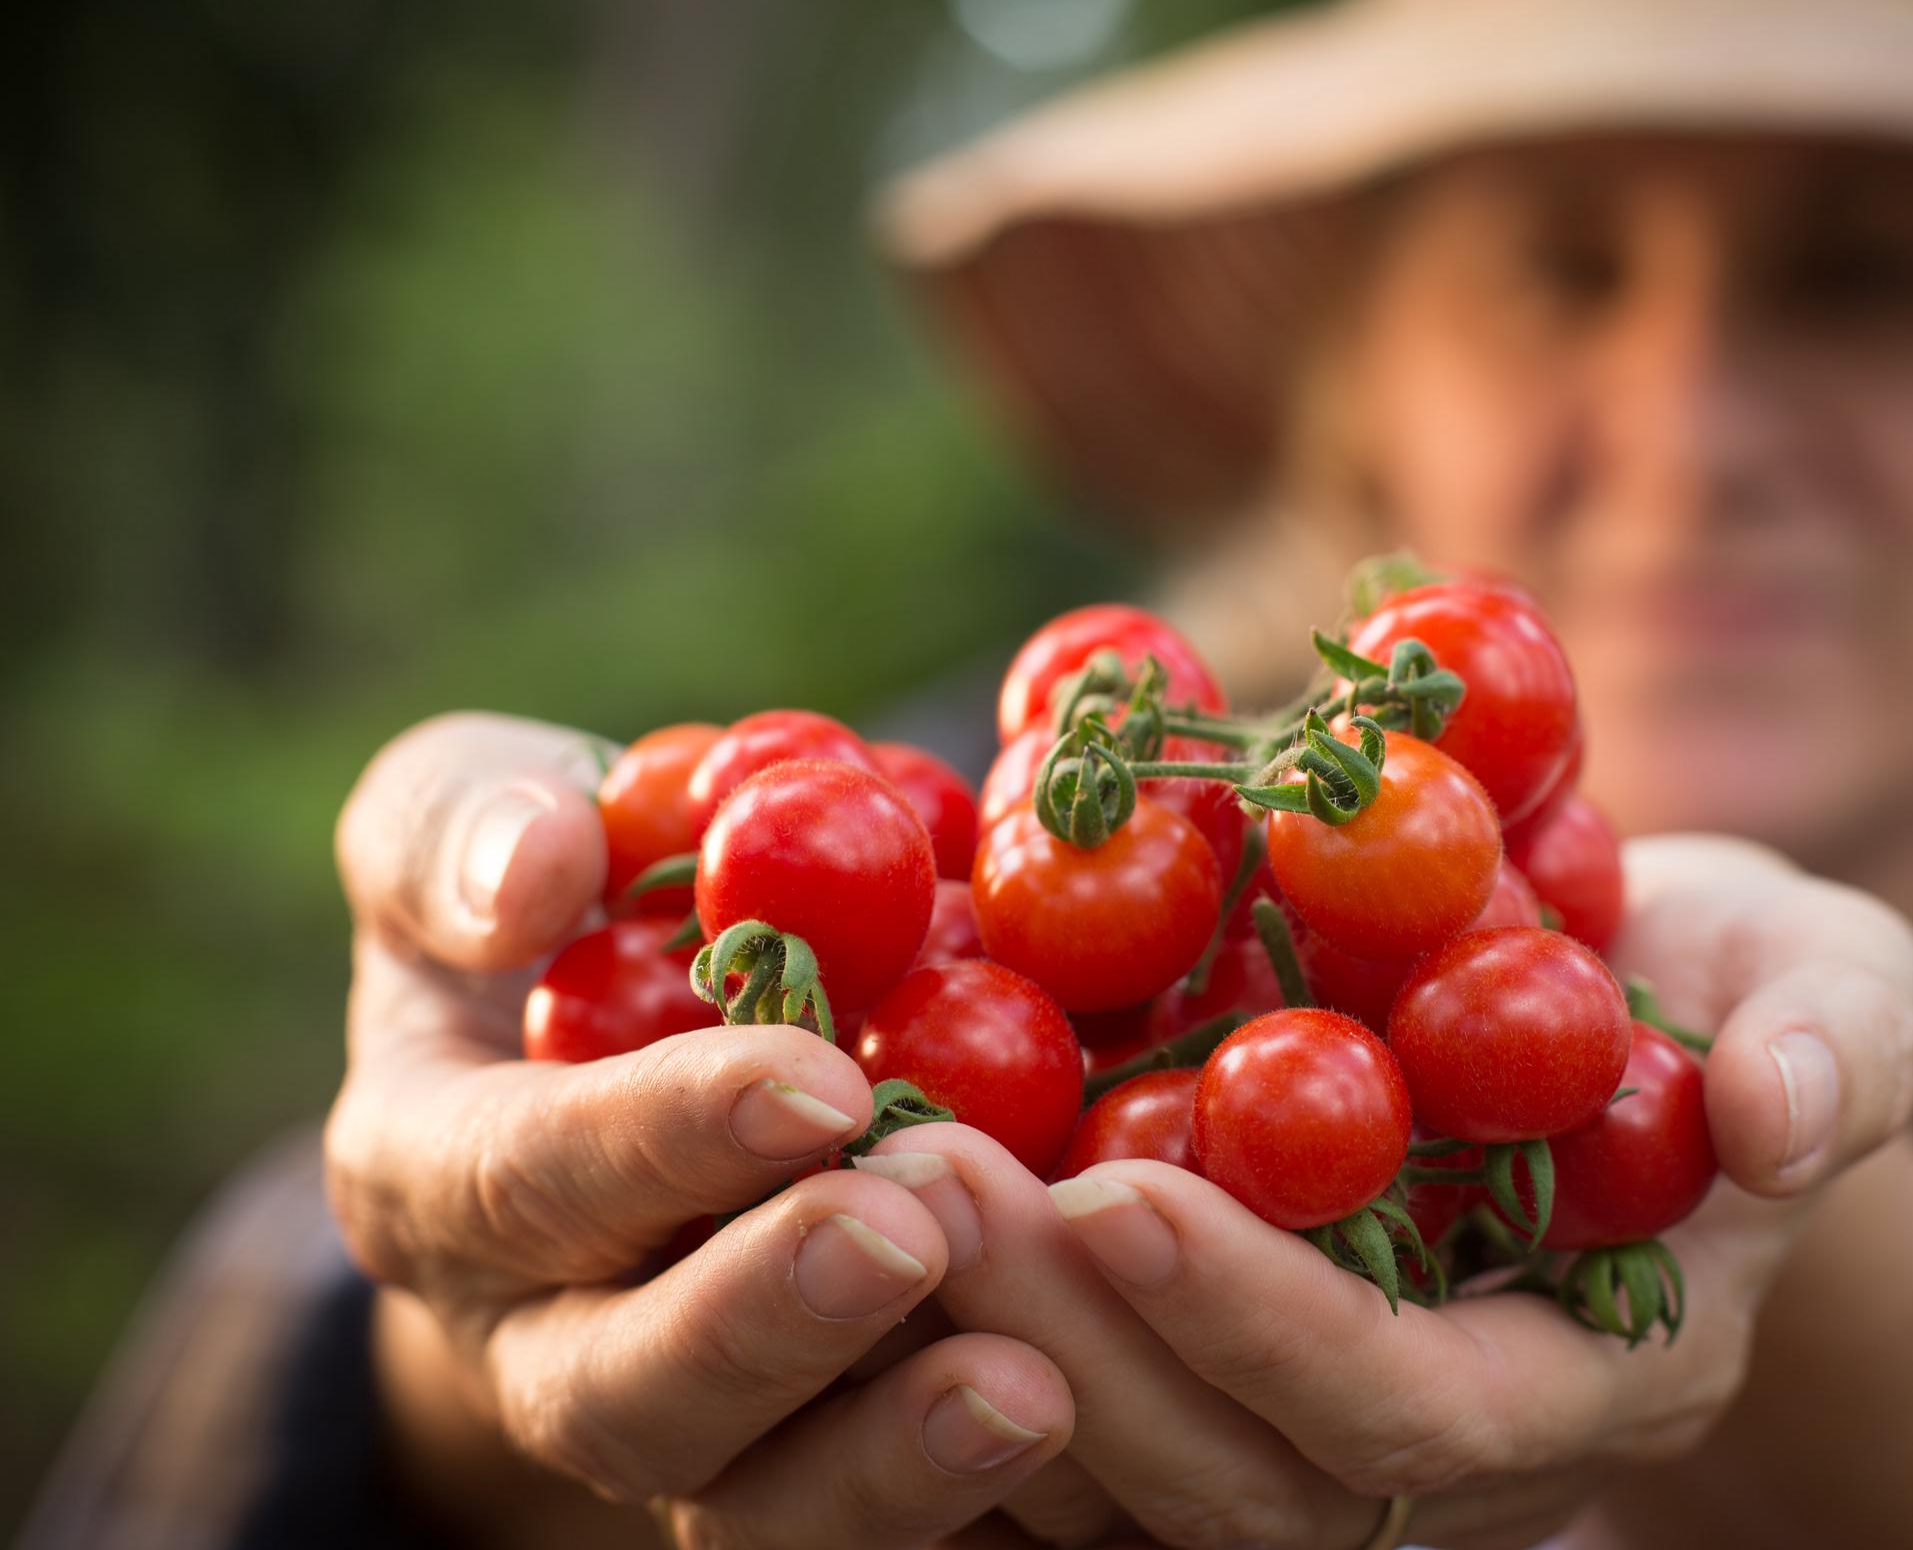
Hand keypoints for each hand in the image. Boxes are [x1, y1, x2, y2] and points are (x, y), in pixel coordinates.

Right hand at [329, 712, 1071, 1547]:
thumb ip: (460, 831)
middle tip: (909, 1237)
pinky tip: (1096, 1426)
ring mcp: (689, 1435)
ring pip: (757, 1511)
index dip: (662, 1140)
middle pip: (625, 1394)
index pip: (524, 1177)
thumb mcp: (471, 812)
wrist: (637, 1038)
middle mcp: (542, 1340)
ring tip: (1027, 1389)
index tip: (811, 1085)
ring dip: (888, 1463)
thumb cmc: (564, 898)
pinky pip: (881, 1527)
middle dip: (766, 1325)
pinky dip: (985, 1504)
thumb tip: (535, 876)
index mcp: (437, 1179)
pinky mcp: (812, 1473)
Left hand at [874, 835, 1912, 1547]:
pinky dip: (950, 1333)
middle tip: (920, 1181)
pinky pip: (1060, 1419)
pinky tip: (849, 1207)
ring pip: (1113, 1479)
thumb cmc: (1731, 997)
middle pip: (1226, 1478)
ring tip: (856, 1184)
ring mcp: (1312, 1433)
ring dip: (974, 1344)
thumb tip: (1783, 1116)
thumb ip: (1842, 1043)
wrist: (1628, 1027)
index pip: (1405, 1417)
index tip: (1116, 1188)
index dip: (1263, 1327)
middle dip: (1066, 1344)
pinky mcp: (1212, 1381)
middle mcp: (1440, 1454)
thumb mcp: (1833, 982)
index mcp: (1584, 1379)